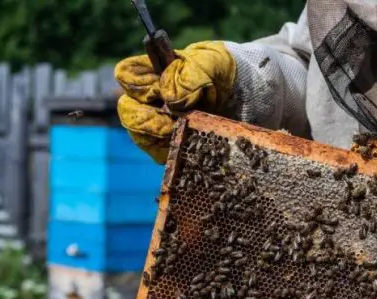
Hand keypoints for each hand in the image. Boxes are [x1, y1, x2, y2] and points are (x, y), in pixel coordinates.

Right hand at [114, 41, 236, 163]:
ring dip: (164, 138)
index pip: (126, 76)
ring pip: (142, 139)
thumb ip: (189, 73)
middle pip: (128, 113)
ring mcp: (159, 126)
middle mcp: (150, 100)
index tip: (162, 93)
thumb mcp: (213, 63)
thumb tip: (170, 98)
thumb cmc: (225, 74)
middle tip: (177, 122)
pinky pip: (163, 157)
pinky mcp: (174, 147)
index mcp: (152, 73)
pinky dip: (177, 154)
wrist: (249, 98)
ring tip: (190, 132)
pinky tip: (195, 146)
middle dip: (150, 120)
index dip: (140, 87)